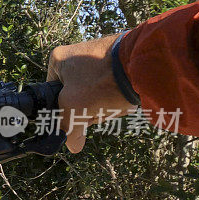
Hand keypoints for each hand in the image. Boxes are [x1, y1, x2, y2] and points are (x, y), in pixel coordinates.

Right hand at [46, 34, 136, 152]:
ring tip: (117, 102)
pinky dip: (119, 95)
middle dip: (90, 108)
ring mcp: (100, 55)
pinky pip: (113, 85)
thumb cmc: (103, 82)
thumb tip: (73, 146)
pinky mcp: (120, 59)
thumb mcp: (75, 109)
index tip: (79, 114)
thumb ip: (67, 130)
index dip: (66, 110)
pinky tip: (127, 96)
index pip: (53, 95)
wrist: (145, 64)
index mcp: (58, 59)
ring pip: (96, 93)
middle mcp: (76, 53)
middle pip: (76, 96)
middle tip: (101, 108)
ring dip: (106, 105)